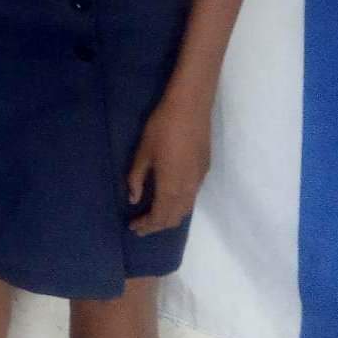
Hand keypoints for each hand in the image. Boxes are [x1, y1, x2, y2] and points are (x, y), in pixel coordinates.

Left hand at [127, 92, 211, 235]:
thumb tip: (134, 200)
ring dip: (169, 217)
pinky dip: (178, 206)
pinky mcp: (204, 172)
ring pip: (185, 210)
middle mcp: (188, 190)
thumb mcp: (143, 153)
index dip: (146, 226)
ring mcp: (198, 181)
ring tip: (152, 217)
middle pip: (174, 219)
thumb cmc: (161, 128)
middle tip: (140, 226)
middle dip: (156, 226)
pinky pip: (191, 199)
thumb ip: (136, 178)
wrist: (190, 109)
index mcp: (170, 187)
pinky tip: (168, 199)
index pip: (159, 217)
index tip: (133, 228)